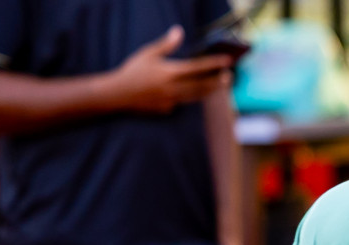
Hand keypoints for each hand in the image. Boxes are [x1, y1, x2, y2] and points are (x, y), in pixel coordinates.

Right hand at [109, 26, 232, 114]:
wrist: (119, 94)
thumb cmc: (133, 70)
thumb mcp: (148, 54)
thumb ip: (166, 44)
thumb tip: (179, 31)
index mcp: (169, 72)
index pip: (197, 67)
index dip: (214, 64)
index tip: (227, 61)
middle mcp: (173, 88)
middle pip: (202, 85)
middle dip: (217, 81)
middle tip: (229, 77)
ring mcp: (171, 100)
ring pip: (196, 96)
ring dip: (209, 91)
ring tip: (219, 86)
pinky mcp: (168, 109)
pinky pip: (184, 103)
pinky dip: (192, 98)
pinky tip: (199, 94)